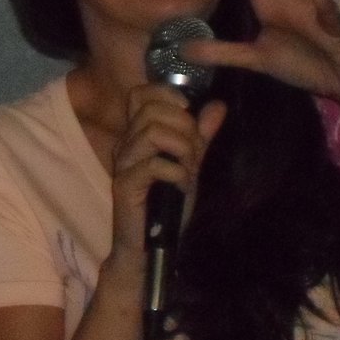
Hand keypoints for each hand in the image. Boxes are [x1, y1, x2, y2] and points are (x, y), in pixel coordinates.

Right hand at [106, 84, 227, 265]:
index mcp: (137, 134)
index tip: (189, 113)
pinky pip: (154, 165)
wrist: (150, 246)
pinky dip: (176, 173)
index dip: (166, 94)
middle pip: (151, 110)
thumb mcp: (190, 164)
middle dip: (184, 127)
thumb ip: (200, 136)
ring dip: (182, 149)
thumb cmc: (167, 205)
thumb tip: (217, 105)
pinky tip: (182, 186)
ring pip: (152, 133)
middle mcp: (125, 144)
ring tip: (189, 170)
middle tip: (195, 153)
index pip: (141, 93)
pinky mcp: (124, 185)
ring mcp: (123, 164)